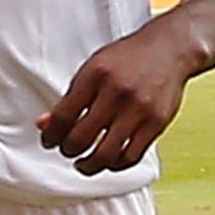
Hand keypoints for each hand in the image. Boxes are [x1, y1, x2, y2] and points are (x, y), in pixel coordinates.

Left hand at [37, 31, 191, 175]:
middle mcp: (117, 92)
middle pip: (81, 138)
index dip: (50, 135)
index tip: (49, 140)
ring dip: (89, 165)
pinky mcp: (156, 124)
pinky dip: (115, 164)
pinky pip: (130, 157)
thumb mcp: (93, 68)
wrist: (169, 49)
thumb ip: (70, 97)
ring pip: (105, 154)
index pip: (63, 117)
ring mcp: (139, 110)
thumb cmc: (129, 58)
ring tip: (84, 162)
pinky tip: (108, 160)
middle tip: (67, 149)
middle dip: (68, 150)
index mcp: (95, 75)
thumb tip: (45, 124)